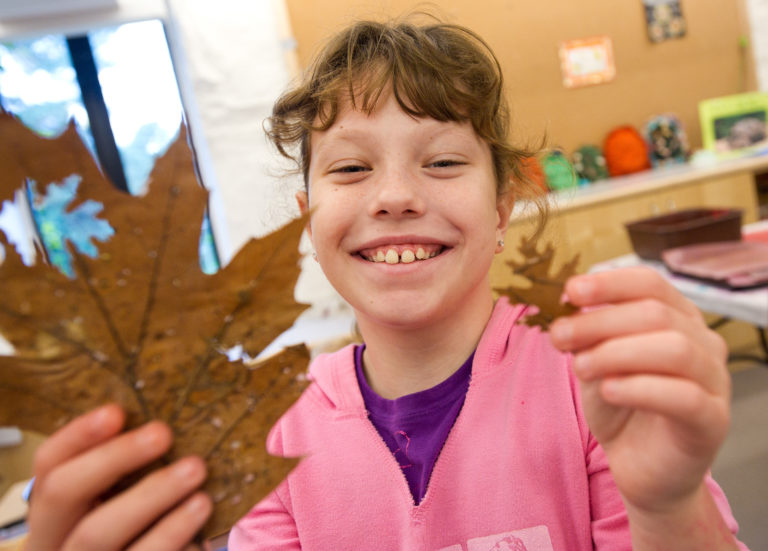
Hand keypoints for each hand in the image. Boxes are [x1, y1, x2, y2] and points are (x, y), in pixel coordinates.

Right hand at [24, 404, 211, 550]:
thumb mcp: (121, 506)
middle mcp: (54, 543)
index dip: (77, 435)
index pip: (48, 465)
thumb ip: (127, 475)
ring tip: (195, 470)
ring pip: (97, 533)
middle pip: (63, 493)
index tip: (116, 411)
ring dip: (151, 496)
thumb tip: (159, 425)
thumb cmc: (139, 535)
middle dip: (113, 457)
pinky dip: (172, 537)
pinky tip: (200, 518)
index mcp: (52, 514)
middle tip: (163, 433)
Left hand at [550, 267, 730, 513]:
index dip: (609, 283)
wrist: (641, 466)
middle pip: (656, 313)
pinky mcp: (713, 420)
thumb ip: (586, 335)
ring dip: (616, 353)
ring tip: (580, 368)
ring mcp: (714, 381)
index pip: (649, 283)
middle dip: (599, 321)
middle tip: (560, 336)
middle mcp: (703, 342)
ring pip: (675, 348)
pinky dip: (639, 388)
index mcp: (676, 318)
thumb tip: (564, 307)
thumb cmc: (621, 406)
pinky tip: (608, 390)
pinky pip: (684, 396)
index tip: (569, 291)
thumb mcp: (594, 361)